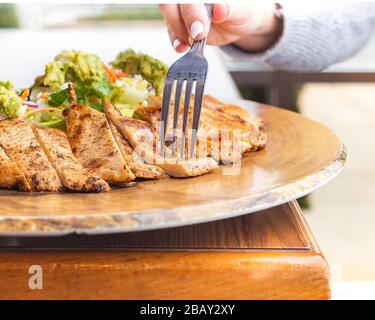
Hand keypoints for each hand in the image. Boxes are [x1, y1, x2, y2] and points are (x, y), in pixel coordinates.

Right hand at [159, 3, 282, 52]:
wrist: (240, 23)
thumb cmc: (242, 10)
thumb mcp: (241, 10)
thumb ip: (229, 8)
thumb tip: (220, 8)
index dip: (191, 10)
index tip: (200, 30)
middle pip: (170, 2)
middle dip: (180, 20)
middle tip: (196, 36)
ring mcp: (183, 8)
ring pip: (169, 15)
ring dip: (177, 32)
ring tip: (190, 43)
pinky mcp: (180, 23)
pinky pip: (172, 30)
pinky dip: (176, 40)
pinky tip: (182, 47)